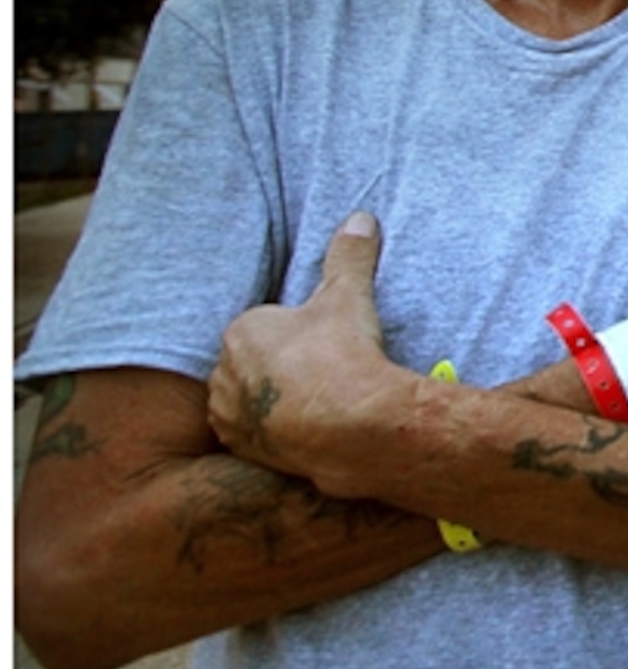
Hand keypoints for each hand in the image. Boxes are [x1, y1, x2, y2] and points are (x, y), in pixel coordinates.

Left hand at [209, 213, 409, 487]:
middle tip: (323, 379)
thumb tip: (361, 218)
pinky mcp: (243, 450)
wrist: (353, 428)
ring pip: (248, 401)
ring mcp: (231, 413)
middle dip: (279, 371)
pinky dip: (273, 437)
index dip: (297, 340)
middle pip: (252, 366)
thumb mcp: (349, 298)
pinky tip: (305, 435)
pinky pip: (252, 438)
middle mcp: (225, 372)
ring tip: (315, 409)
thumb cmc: (346, 358)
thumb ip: (349, 256)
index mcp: (241, 330)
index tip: (325, 350)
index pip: (263, 330)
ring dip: (272, 404)